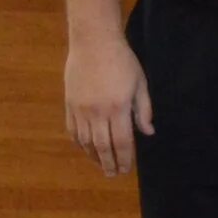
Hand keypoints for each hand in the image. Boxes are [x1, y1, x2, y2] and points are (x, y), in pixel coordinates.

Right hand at [65, 34, 152, 177]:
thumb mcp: (140, 83)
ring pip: (86, 141)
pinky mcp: (69, 104)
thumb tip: (148, 132)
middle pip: (103, 147)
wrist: (93, 42)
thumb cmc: (122, 61)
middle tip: (113, 175)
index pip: (122, 142)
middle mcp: (97, 112)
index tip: (126, 170)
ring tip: (101, 165)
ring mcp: (80, 109)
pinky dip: (80, 143)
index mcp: (118, 108)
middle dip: (109, 164)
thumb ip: (143, 109)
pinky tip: (86, 149)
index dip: (125, 158)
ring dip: (94, 157)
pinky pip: (73, 130)